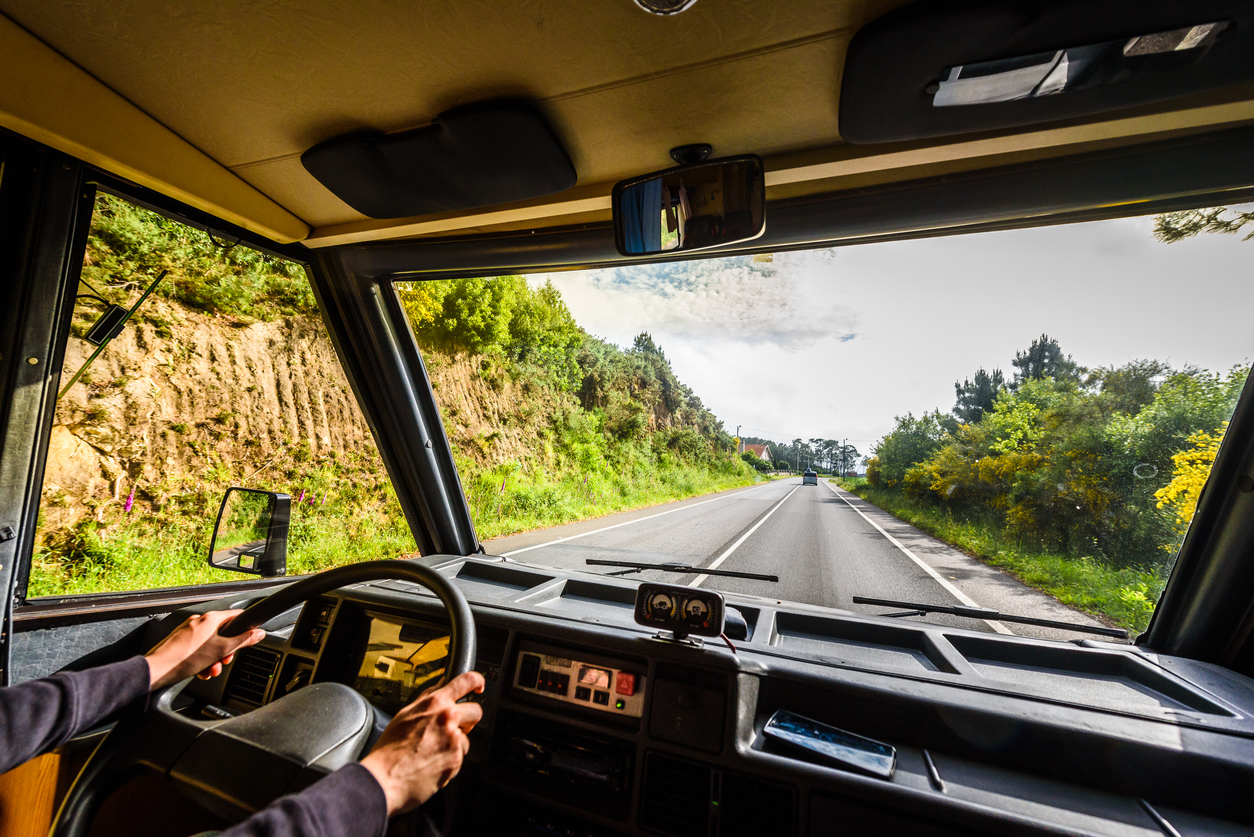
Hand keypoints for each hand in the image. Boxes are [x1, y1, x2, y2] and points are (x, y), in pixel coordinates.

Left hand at [144, 610, 265, 690]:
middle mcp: (199, 621)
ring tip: (210, 670)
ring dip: (214, 658)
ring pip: (210, 643)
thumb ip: (243, 640)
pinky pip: (198, 649)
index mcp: (211, 618)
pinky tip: (200, 671)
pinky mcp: (180, 641)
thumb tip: (259, 633)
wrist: (157, 669)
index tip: (249, 638)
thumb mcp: (221, 650)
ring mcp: (188, 631)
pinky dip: (202, 660)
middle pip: (224, 633)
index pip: (237, 616)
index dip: (246, 628)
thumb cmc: (185, 658)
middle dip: (226, 651)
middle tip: (224, 661)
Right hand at [360, 671, 485, 815]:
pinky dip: (449, 762)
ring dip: (455, 745)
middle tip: (451, 729)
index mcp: (435, 703)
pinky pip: (459, 757)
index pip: (466, 681)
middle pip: (475, 711)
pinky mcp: (456, 760)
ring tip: (432, 752)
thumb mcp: (405, 714)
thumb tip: (441, 684)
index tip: (479, 686)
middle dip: (467, 720)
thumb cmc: (389, 749)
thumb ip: (427, 697)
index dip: (477, 681)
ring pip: (466, 738)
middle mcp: (448, 718)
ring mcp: (454, 739)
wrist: (384, 778)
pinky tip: (432, 763)